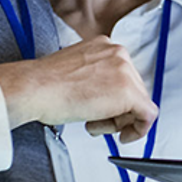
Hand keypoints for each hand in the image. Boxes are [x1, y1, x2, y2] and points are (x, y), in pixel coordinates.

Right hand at [0, 36, 155, 142]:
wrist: (34, 88)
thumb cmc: (44, 85)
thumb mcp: (76, 72)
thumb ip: (96, 78)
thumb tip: (106, 96)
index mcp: (105, 46)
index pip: (123, 77)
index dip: (115, 100)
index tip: (106, 111)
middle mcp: (119, 54)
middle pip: (134, 90)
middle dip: (118, 112)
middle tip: (98, 121)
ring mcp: (126, 71)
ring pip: (139, 103)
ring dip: (119, 121)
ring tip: (94, 123)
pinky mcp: (129, 92)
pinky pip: (148, 115)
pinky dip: (138, 130)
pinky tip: (122, 136)